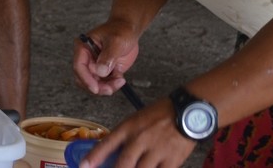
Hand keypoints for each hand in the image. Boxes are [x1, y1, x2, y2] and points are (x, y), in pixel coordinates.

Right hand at [74, 21, 140, 96]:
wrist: (129, 30)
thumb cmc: (120, 30)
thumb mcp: (115, 41)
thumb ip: (107, 56)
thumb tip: (100, 72)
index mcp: (83, 47)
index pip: (79, 66)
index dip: (86, 79)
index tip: (95, 89)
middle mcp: (87, 58)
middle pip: (84, 78)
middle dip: (96, 87)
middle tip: (109, 89)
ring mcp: (96, 66)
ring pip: (95, 84)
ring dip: (107, 87)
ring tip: (120, 81)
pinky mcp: (105, 71)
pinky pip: (105, 84)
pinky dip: (113, 85)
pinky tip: (121, 78)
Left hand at [77, 102, 196, 167]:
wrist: (187, 111)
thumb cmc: (160, 115)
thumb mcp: (137, 120)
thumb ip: (125, 137)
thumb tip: (112, 155)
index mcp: (129, 127)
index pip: (107, 144)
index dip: (94, 157)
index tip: (84, 166)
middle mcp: (140, 139)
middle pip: (123, 164)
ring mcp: (156, 151)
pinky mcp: (172, 160)